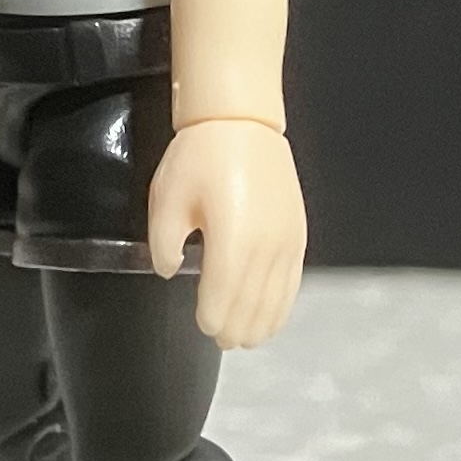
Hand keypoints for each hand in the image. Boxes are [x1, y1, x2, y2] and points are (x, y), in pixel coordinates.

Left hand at [148, 118, 305, 350]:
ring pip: (275, 301)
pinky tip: (272, 317)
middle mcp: (265, 248)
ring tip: (244, 337)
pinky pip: (293, 283)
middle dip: (234, 329)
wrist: (242, 122)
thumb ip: (163, 244)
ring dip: (259, 324)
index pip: (222, 302)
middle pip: (251, 309)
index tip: (202, 325)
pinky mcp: (297, 235)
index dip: (210, 320)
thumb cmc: (203, 155)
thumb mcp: (166, 198)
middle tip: (221, 338)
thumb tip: (171, 270)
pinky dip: (281, 306)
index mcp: (231, 242)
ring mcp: (286, 243)